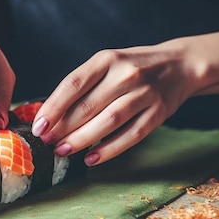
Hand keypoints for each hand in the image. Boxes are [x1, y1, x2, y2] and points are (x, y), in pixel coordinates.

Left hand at [31, 43, 200, 165]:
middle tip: (47, 143)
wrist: (180, 65)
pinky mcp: (159, 112)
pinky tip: (92, 159)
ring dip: (82, 139)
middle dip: (63, 127)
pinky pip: (131, 135)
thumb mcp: (107, 65)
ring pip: (108, 121)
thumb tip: (50, 117)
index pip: (73, 84)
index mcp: (106, 59)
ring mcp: (144, 93)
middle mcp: (125, 74)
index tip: (38, 127)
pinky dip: (110, 149)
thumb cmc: (132, 68)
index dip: (53, 107)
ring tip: (63, 151)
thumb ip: (82, 86)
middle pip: (88, 105)